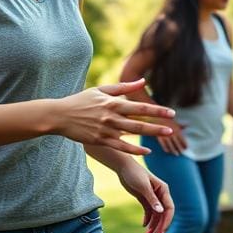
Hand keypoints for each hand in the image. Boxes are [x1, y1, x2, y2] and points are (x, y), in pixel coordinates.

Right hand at [54, 80, 175, 154]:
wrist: (59, 115)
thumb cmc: (81, 100)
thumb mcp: (102, 90)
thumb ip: (124, 87)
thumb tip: (142, 81)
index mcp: (113, 103)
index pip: (140, 107)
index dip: (156, 110)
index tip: (171, 112)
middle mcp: (111, 116)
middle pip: (139, 121)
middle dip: (158, 124)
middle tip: (173, 126)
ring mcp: (106, 130)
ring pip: (132, 133)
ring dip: (151, 135)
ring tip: (166, 135)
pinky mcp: (99, 140)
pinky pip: (120, 146)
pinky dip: (134, 149)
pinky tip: (147, 151)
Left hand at [116, 160, 174, 232]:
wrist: (124, 168)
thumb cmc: (135, 174)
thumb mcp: (143, 187)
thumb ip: (152, 199)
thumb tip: (161, 212)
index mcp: (164, 190)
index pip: (169, 208)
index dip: (167, 221)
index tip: (161, 232)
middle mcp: (160, 194)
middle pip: (164, 213)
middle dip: (160, 226)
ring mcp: (153, 197)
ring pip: (156, 214)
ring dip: (154, 225)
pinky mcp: (145, 198)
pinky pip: (149, 211)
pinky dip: (148, 219)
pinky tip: (144, 226)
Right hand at [156, 117, 188, 155]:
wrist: (156, 116)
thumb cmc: (166, 118)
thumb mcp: (174, 121)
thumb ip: (180, 125)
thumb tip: (187, 125)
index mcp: (176, 129)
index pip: (181, 137)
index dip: (184, 143)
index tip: (186, 148)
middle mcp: (171, 132)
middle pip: (176, 142)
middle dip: (179, 148)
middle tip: (182, 153)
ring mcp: (165, 135)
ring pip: (170, 144)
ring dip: (173, 150)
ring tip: (176, 154)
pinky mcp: (159, 136)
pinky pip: (162, 143)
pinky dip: (165, 147)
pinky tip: (167, 152)